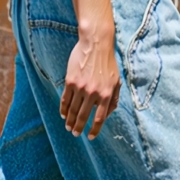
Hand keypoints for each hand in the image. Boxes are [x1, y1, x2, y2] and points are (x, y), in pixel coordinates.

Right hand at [60, 14, 119, 131]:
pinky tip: (63, 114)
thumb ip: (114, 99)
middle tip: (75, 133)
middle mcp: (93, 93)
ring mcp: (81, 88)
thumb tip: (108, 114)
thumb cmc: (107, 62)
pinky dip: (64, 109)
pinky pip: (65, 99)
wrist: (96, 43)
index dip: (94, 130)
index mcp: (106, 95)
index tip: (90, 136)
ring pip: (73, 110)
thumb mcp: (116, 81)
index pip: (100, 119)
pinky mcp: (70, 81)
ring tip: (68, 127)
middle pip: (84, 117)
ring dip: (70, 121)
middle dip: (78, 128)